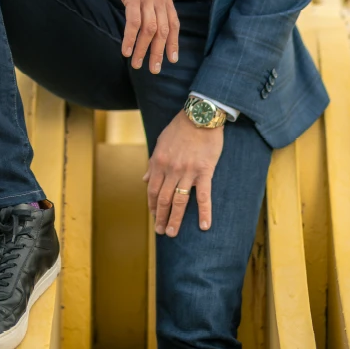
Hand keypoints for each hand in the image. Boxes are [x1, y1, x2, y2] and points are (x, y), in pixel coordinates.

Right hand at [76, 0, 178, 72]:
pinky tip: (126, 50)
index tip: (172, 59)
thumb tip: (152, 22)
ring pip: (149, 29)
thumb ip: (152, 1)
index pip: (174, 23)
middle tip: (154, 69)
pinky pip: (133, 22)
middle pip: (163, 30)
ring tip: (137, 64)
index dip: (174, 43)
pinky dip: (130, 38)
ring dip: (143, 49)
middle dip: (158, 52)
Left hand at [143, 110, 222, 235]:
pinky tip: (204, 226)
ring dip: (176, 219)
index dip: (152, 205)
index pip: (152, 190)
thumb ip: (153, 163)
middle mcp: (171, 170)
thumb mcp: (160, 142)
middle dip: (161, 217)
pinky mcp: (204, 172)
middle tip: (161, 232)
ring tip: (173, 233)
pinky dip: (204, 212)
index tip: (154, 216)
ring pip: (180, 201)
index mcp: (159, 162)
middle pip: (164, 199)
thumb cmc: (180, 127)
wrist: (200, 116)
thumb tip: (145, 180)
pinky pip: (203, 196)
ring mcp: (187, 172)